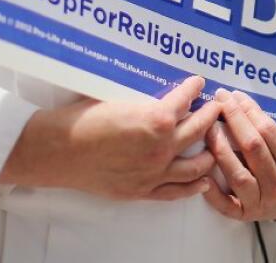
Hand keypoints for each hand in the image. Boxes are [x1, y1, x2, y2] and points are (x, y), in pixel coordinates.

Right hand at [0, 75, 220, 200]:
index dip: (195, 88)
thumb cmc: (84, 118)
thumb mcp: (120, 98)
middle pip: (199, 129)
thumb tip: (161, 94)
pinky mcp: (142, 190)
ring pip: (196, 164)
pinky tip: (203, 179)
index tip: (200, 84)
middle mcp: (161, 146)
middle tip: (216, 108)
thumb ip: (147, 101)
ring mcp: (154, 171)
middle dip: (211, 116)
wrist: (58, 149)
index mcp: (157, 117)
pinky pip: (177, 191)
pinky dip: (194, 185)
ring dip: (209, 151)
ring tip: (215, 142)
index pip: (186, 99)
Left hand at [202, 89, 275, 220]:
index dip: (249, 110)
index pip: (268, 131)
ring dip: (221, 148)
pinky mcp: (245, 215)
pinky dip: (213, 190)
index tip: (234, 95)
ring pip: (238, 174)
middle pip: (252, 147)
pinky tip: (202, 171)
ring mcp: (262, 203)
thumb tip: (240, 104)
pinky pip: (226, 204)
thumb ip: (271, 134)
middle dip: (234, 119)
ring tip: (208, 128)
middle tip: (219, 101)